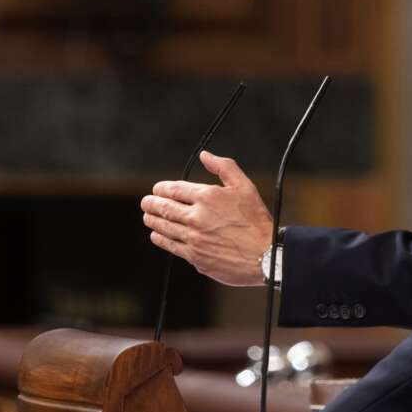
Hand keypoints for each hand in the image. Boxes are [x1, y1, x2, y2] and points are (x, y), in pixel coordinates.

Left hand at [141, 151, 272, 285]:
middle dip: (151, 203)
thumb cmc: (256, 220)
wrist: (265, 254)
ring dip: (152, 220)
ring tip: (148, 217)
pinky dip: (160, 238)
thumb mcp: (245, 186)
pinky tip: (157, 235)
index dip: (161, 188)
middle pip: (164, 207)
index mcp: (207, 197)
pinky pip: (170, 245)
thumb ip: (224, 167)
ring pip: (163, 227)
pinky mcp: (194, 256)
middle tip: (146, 202)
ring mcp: (193, 238)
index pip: (174, 189)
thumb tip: (205, 156)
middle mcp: (196, 217)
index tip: (157, 189)